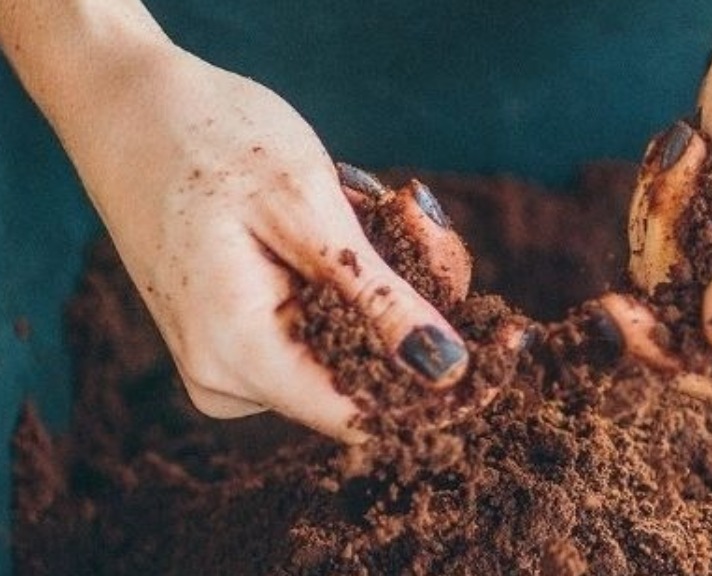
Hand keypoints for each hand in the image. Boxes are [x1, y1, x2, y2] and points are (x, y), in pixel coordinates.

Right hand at [0, 6, 470, 440]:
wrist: (126, 106)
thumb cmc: (212, 139)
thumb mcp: (309, 209)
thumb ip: (377, 302)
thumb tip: (446, 371)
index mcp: (237, 353)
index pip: (366, 416)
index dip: (445, 387)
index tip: (505, 342)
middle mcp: (225, 379)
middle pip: (366, 376)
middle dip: (415, 302)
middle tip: (410, 213)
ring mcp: (224, 364)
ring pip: (349, 349)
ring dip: (384, 281)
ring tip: (372, 203)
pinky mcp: (233, 340)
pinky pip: (318, 330)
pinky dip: (351, 280)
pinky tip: (342, 222)